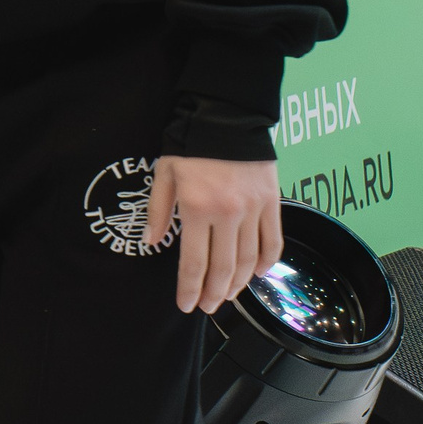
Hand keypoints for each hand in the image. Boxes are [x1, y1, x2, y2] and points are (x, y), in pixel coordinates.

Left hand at [146, 155, 282, 313]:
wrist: (226, 115)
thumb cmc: (189, 144)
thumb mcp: (164, 174)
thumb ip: (158, 210)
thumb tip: (150, 242)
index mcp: (196, 208)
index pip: (193, 261)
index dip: (190, 288)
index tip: (187, 305)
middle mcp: (228, 214)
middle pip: (223, 267)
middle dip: (215, 293)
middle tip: (209, 308)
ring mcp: (254, 210)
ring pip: (249, 260)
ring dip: (239, 283)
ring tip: (228, 295)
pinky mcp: (272, 202)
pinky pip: (272, 240)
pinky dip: (267, 261)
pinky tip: (257, 273)